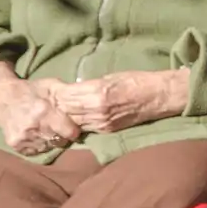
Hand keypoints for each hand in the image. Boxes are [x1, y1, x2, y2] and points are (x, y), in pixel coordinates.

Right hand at [0, 64, 81, 155]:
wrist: (0, 97)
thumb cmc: (30, 90)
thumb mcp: (51, 86)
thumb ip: (69, 96)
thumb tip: (92, 102)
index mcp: (43, 111)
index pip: (70, 132)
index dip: (73, 129)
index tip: (73, 126)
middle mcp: (33, 127)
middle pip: (60, 140)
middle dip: (62, 134)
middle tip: (58, 126)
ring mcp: (23, 138)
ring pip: (49, 146)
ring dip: (51, 140)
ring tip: (45, 127)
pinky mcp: (16, 146)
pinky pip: (37, 150)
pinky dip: (39, 144)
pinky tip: (35, 133)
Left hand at [55, 69, 189, 134]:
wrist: (158, 96)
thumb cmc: (136, 80)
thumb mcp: (110, 77)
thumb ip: (90, 85)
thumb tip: (74, 88)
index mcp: (97, 93)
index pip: (67, 96)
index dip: (56, 95)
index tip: (49, 92)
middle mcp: (98, 111)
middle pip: (68, 112)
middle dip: (57, 108)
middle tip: (47, 104)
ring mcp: (103, 123)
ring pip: (75, 123)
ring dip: (65, 118)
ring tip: (56, 113)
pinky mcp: (109, 130)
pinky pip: (87, 128)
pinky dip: (78, 124)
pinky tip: (73, 120)